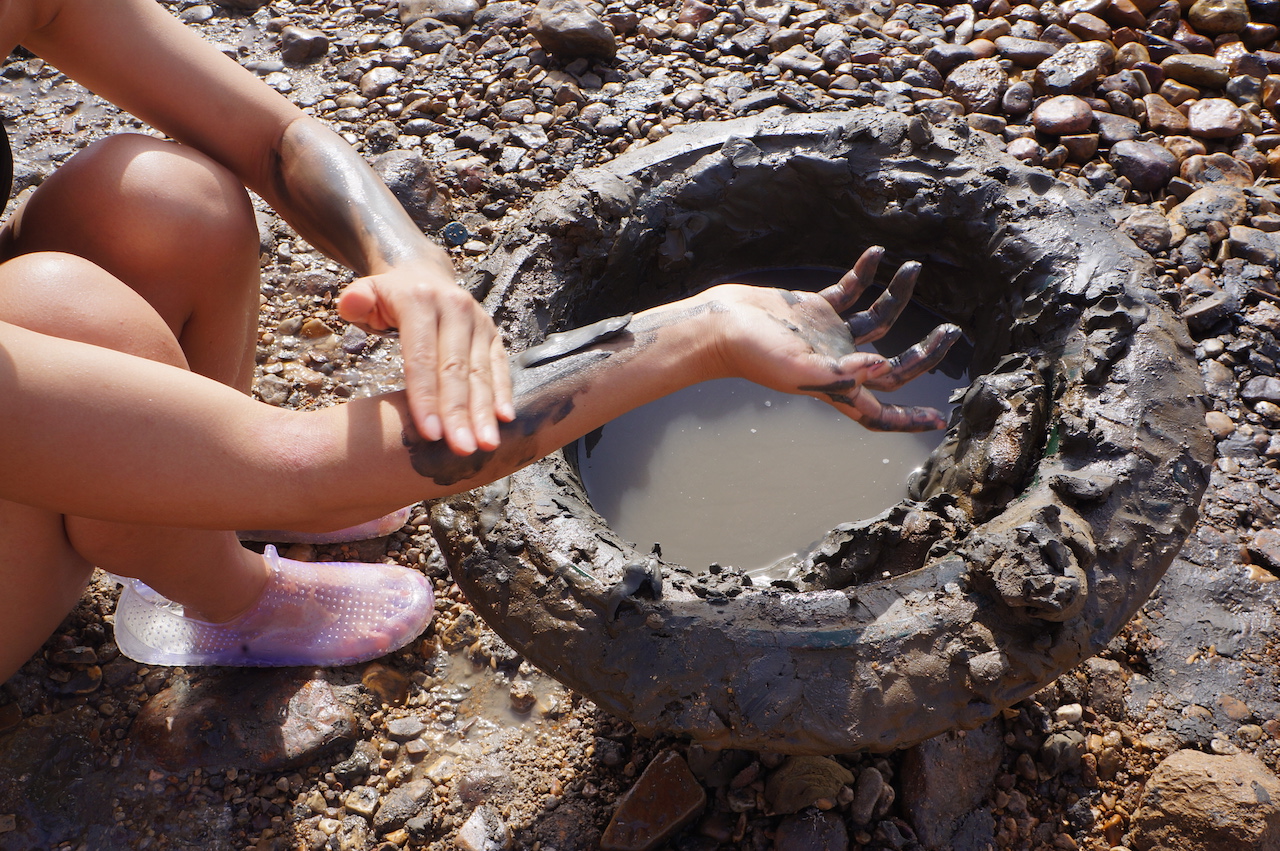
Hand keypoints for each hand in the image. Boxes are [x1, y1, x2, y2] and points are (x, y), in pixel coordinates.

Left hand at [338, 263, 514, 454]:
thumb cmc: (389, 298)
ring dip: (484, 412)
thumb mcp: (366, 293)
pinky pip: (499, 367)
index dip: (425, 398)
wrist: (423, 274)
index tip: (429, 434)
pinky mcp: (493, 334)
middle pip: (455, 370)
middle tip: (462, 449)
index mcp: (420, 301)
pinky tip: (505, 420)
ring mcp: (478, 322)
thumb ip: (355, 301)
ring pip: (481, 372)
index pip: (422, 357)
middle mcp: (455, 309)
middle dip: (459, 413)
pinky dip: (502, 394)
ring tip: (486, 444)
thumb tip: (350, 303)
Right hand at [705, 246, 960, 431]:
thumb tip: (883, 368)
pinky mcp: (816, 309)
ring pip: (878, 319)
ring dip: (898, 295)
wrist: (719, 325)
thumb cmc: (752, 354)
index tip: (939, 419)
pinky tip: (877, 253)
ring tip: (912, 268)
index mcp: (836, 386)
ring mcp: (829, 334)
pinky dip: (864, 273)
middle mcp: (838, 362)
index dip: (908, 420)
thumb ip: (840, 374)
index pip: (878, 412)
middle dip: (924, 353)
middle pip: (893, 366)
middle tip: (951, 333)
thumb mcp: (798, 370)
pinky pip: (849, 290)